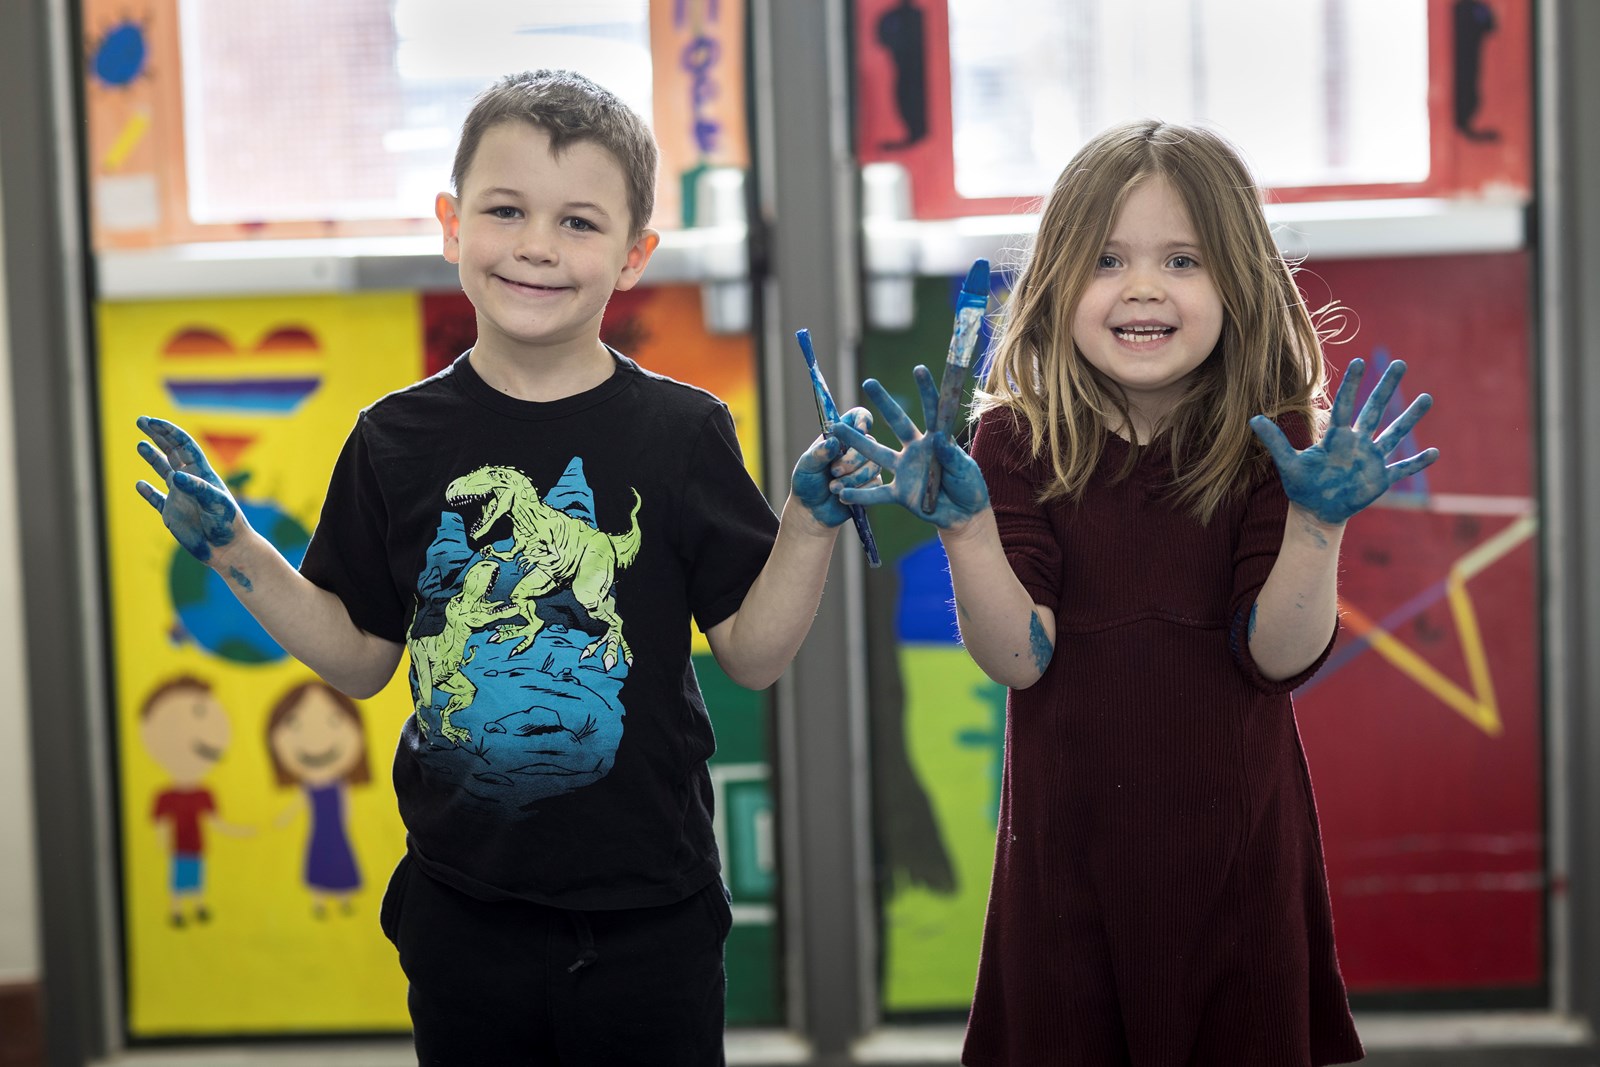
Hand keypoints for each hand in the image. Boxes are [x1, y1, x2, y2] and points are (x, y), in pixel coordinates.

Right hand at [135, 416, 245, 563]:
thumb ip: (197, 488)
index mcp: (202, 474)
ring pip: (164, 471)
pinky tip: (139, 485)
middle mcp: (190, 482)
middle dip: (158, 435)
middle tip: (141, 420)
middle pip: (172, 452)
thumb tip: (175, 476)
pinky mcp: (173, 515)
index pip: (184, 446)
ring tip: (140, 444)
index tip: (153, 422)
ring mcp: (181, 497)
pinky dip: (148, 492)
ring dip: (153, 457)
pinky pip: (157, 500)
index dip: (169, 432)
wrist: (228, 549)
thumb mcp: (215, 503)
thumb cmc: (227, 525)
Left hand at [791, 406, 879, 527]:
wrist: (812, 512)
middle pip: (869, 443)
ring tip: (833, 487)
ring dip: (852, 478)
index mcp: (840, 436)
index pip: (858, 417)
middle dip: (851, 460)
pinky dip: (857, 491)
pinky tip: (842, 496)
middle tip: (833, 472)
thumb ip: (817, 454)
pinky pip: (874, 483)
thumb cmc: (807, 484)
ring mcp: (866, 466)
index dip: (862, 419)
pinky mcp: (872, 485)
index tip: (860, 430)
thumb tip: (833, 442)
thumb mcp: (806, 467)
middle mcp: (856, 448)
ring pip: (873, 465)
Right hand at [832, 367, 989, 528]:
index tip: (918, 369)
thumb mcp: (965, 470)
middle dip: (883, 403)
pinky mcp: (900, 493)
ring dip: (858, 442)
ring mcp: (905, 470)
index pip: (931, 411)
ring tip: (837, 428)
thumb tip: (939, 439)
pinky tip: (841, 492)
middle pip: (897, 422)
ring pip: (877, 453)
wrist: (963, 515)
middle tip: (868, 382)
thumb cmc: (969, 487)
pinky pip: (877, 494)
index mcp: (936, 440)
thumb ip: (952, 456)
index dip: (926, 391)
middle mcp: (916, 450)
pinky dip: (860, 494)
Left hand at [1249, 358, 1438, 526]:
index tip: (1359, 361)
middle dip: (1387, 387)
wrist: (1315, 511)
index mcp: (1337, 437)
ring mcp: (1372, 459)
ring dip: (1410, 417)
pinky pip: (1403, 469)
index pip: (1346, 405)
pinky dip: (1417, 462)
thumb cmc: (1301, 485)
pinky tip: (1435, 452)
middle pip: (1375, 409)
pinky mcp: (1380, 479)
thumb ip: (1275, 442)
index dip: (1352, 384)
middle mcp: (1358, 443)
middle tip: (1400, 363)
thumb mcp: (1288, 464)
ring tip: (1427, 397)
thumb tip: (1253, 419)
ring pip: (1395, 433)